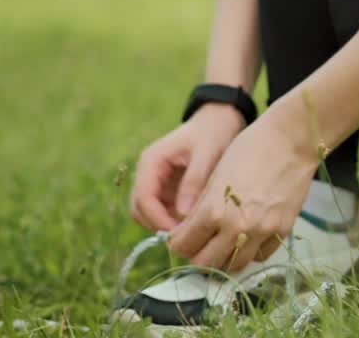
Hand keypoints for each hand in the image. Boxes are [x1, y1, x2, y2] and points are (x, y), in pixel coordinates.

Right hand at [130, 103, 244, 231]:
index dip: (157, 219)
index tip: (179, 233)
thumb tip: (183, 215)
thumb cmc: (213, 133)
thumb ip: (194, 181)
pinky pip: (162, 212)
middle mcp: (148, 173)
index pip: (143, 198)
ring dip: (164, 225)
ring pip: (148, 214)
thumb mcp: (207, 154)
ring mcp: (156, 182)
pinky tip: (194, 224)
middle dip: (158, 225)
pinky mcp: (166, 190)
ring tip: (191, 231)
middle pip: (139, 209)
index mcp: (151, 161)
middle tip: (186, 237)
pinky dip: (173, 221)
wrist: (219, 121)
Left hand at [167, 113, 317, 272]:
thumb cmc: (249, 149)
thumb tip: (186, 231)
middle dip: (196, 255)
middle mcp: (237, 227)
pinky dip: (249, 253)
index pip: (185, 244)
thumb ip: (200, 208)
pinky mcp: (282, 231)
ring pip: (234, 266)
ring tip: (220, 245)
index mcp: (214, 210)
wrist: (289, 141)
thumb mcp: (215, 176)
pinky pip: (260, 256)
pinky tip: (245, 239)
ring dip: (222, 259)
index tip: (179, 239)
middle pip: (206, 263)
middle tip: (197, 245)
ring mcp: (262, 232)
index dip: (177, 243)